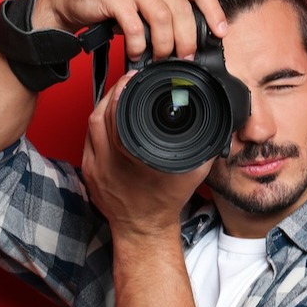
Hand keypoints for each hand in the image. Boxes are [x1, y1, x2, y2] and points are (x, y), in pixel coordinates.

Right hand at [31, 0, 228, 60]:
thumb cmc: (113, 3)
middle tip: (185, 58)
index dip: (214, 12)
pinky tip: (136, 53)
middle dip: (187, 39)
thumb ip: (167, 9)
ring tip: (159, 58)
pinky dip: (139, 46)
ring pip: (162, 19)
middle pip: (182, 9)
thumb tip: (192, 39)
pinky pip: (136, 27)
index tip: (221, 33)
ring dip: (164, 45)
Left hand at [81, 71, 213, 237]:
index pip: (118, 112)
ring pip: (91, 125)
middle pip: (100, 114)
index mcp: (133, 157)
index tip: (132, 77)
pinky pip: (87, 139)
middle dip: (112, 92)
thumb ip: (204, 147)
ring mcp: (95, 167)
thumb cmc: (166, 202)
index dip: (123, 90)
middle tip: (125, 82)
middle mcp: (109, 160)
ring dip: (103, 106)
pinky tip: (107, 118)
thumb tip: (218, 126)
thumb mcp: (192, 172)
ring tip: (117, 96)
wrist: (144, 229)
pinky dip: (97, 125)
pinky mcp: (88, 172)